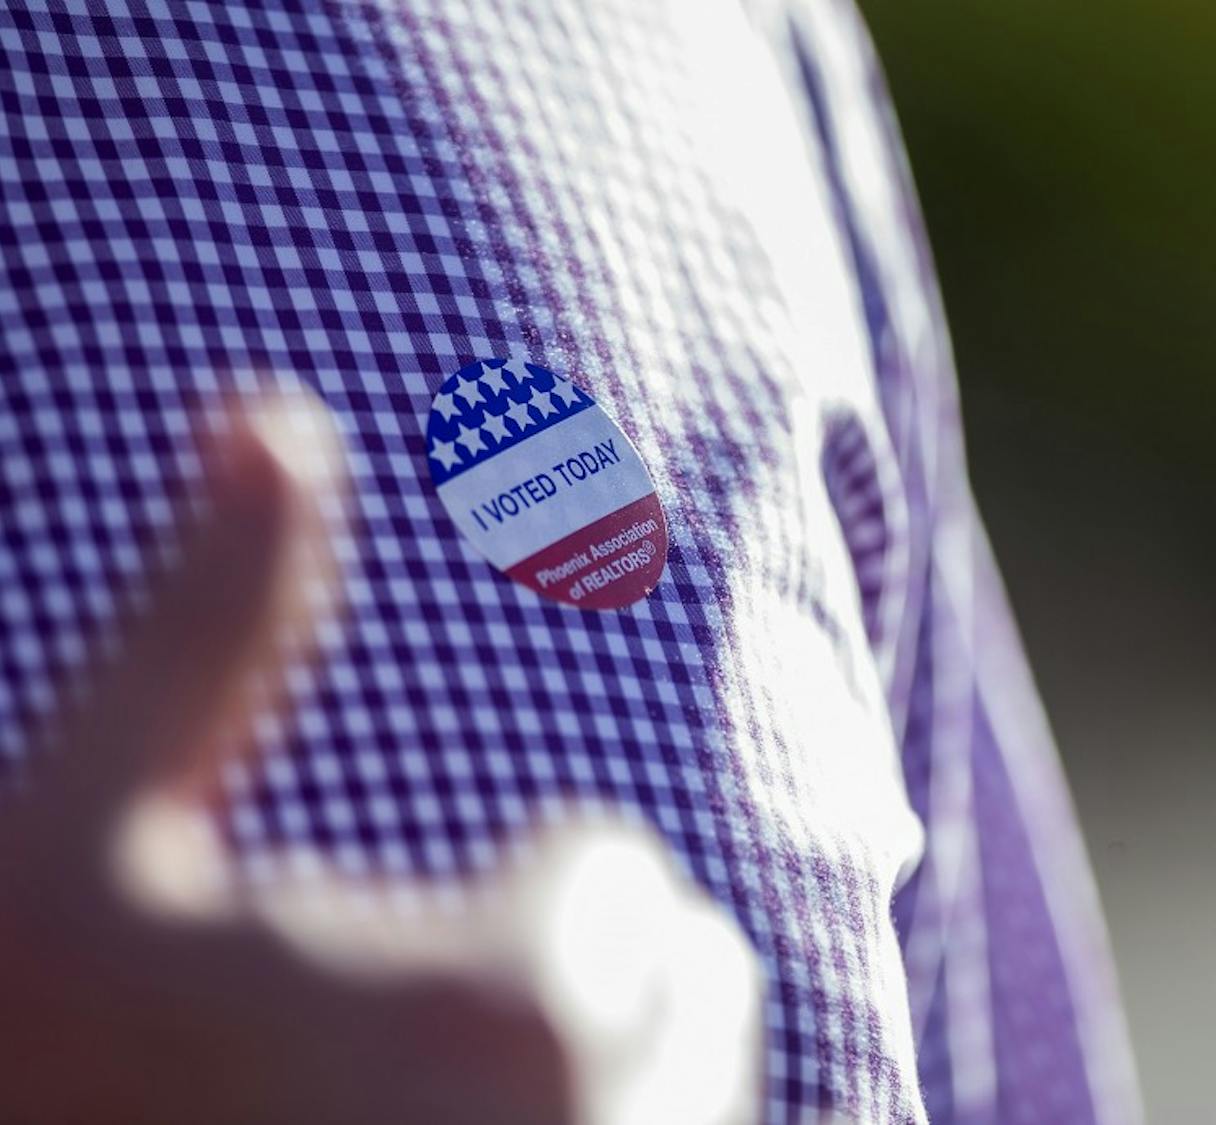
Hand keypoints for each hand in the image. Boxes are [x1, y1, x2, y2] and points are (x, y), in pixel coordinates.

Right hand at [0, 394, 759, 1123]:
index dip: (499, 911)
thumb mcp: (67, 856)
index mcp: (523, 1003)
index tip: (389, 975)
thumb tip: (260, 412)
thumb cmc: (34, 1086)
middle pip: (680, 997)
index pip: (609, 885)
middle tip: (399, 1064)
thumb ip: (197, 632)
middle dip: (571, 1002)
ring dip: (597, 1093)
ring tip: (415, 1114)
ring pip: (689, 1101)